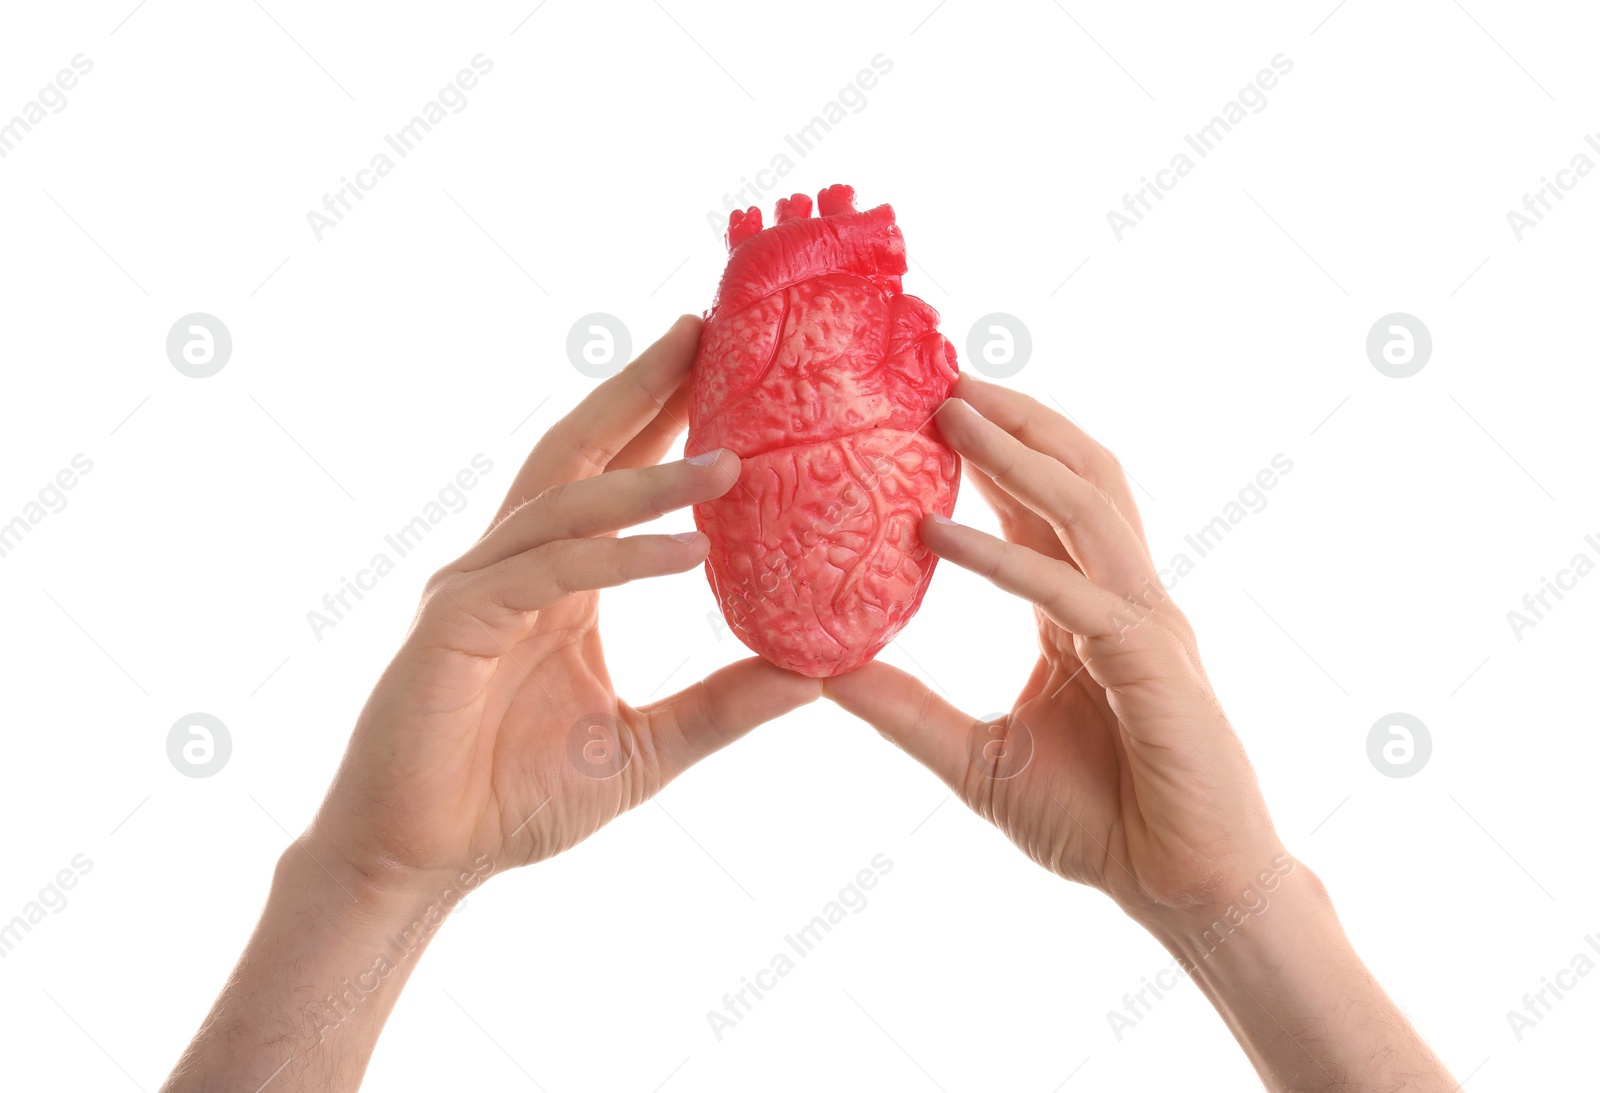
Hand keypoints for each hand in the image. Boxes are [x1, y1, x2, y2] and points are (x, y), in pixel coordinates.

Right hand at [306, 315, 821, 894]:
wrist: (423, 860)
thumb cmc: (515, 801)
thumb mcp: (647, 748)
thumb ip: (722, 706)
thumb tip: (813, 675)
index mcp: (556, 582)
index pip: (611, 476)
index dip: (662, 419)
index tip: (725, 370)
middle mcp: (515, 566)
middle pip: (581, 452)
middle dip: (643, 390)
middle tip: (708, 330)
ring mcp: (480, 588)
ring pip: (571, 503)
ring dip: (650, 474)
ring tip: (732, 452)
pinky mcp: (458, 625)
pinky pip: (554, 574)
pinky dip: (622, 557)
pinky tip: (690, 549)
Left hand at [826, 376, 1455, 1090]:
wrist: (1183, 893)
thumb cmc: (1099, 823)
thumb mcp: (974, 759)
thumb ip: (905, 710)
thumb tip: (820, 672)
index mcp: (1082, 609)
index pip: (1038, 504)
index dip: (990, 447)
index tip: (924, 399)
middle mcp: (1119, 598)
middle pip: (1073, 475)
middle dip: (1010, 416)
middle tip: (933, 367)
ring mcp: (1144, 624)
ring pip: (1085, 508)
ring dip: (1016, 453)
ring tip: (947, 409)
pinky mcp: (1153, 665)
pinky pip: (1072, 593)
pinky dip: (1006, 557)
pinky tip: (938, 533)